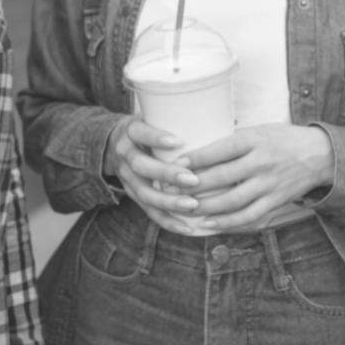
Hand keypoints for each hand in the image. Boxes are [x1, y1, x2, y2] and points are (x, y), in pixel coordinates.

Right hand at [104, 116, 206, 232]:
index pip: (141, 132)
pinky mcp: (132, 195)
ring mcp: (126, 177)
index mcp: (131, 131)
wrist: (113, 143)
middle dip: (167, 174)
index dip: (157, 138)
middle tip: (193, 179)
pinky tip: (186, 227)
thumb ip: (180, 120)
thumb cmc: (148, 128)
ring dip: (168, 201)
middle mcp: (125, 154)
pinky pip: (148, 211)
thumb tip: (231, 120)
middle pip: (141, 166)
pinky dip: (167, 221)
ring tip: (192, 205)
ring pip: (144, 192)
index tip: (179, 141)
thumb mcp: (153, 117)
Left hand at [180, 124, 333, 231]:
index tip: (175, 164)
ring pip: (233, 201)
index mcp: (255, 140)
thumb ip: (233, 141)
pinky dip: (227, 223)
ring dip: (206, 207)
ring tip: (184, 209)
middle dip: (194, 185)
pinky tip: (208, 224)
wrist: (321, 154)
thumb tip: (196, 151)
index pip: (221, 149)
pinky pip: (249, 216)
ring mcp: (270, 184)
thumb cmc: (282, 139)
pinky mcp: (276, 201)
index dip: (196, 158)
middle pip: (222, 176)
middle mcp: (262, 162)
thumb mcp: (258, 130)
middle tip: (171, 190)